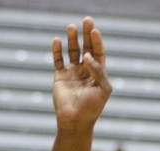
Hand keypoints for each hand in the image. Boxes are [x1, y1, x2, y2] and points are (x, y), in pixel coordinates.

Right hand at [51, 17, 110, 131]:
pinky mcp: (60, 77)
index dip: (97, 41)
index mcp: (98, 73)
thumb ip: (98, 71)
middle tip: (86, 20)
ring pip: (72, 51)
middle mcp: (85, 71)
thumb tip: (87, 56)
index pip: (98, 52)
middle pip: (86, 48)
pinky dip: (57, 51)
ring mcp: (72, 73)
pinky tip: (57, 41)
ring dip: (72, 39)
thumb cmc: (92, 108)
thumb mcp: (103, 89)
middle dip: (86, 34)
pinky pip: (58, 61)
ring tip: (71, 26)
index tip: (94, 31)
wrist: (75, 122)